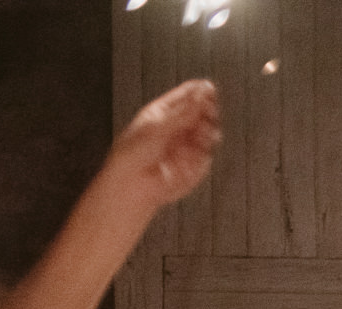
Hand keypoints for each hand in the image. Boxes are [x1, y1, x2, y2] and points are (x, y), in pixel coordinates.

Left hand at [103, 79, 219, 212]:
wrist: (132, 186)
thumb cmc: (133, 154)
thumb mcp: (157, 126)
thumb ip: (184, 111)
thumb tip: (203, 91)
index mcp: (165, 111)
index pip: (188, 94)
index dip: (200, 91)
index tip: (209, 90)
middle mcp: (179, 127)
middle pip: (204, 112)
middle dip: (208, 112)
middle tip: (207, 115)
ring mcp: (188, 145)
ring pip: (210, 133)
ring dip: (208, 133)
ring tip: (200, 136)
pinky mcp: (195, 165)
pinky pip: (206, 155)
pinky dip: (201, 155)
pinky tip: (187, 157)